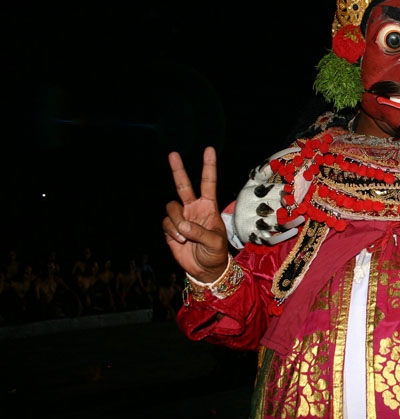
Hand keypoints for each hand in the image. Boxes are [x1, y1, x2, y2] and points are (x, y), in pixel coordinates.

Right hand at [162, 146, 228, 282]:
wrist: (205, 269)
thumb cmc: (215, 253)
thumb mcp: (215, 243)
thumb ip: (200, 233)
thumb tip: (183, 227)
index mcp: (209, 206)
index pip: (208, 182)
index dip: (208, 166)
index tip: (209, 150)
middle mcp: (193, 208)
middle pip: (183, 185)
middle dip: (178, 170)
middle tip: (173, 154)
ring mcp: (181, 217)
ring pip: (171, 207)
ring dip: (176, 221)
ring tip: (185, 236)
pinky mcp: (171, 229)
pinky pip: (166, 223)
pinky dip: (172, 231)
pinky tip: (180, 241)